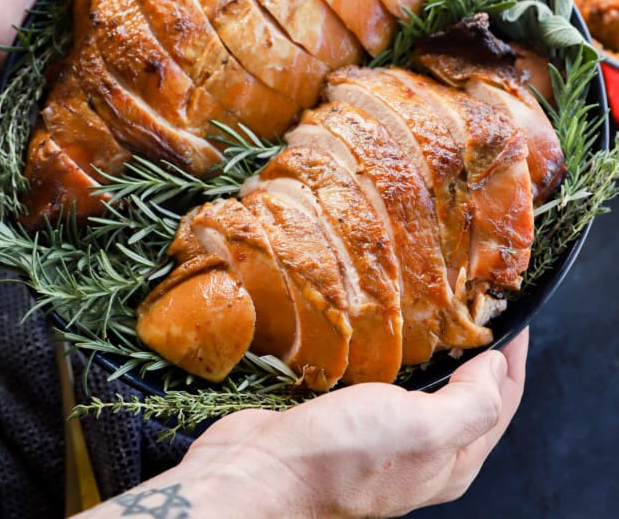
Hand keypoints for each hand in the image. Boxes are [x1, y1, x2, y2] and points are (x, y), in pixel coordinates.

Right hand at [84, 330, 527, 518]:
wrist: (261, 474)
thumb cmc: (339, 460)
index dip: (512, 354)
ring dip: (437, 345)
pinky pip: (387, 378)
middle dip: (478, 347)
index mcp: (450, 460)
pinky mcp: (349, 416)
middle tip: (476, 299)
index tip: (511, 310)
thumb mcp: (422, 431)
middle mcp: (423, 450)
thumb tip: (496, 366)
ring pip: (427, 383)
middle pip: (469, 392)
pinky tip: (387, 327)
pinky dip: (396, 350)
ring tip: (438, 303)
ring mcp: (385, 433)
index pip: (502, 400)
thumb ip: (469, 404)